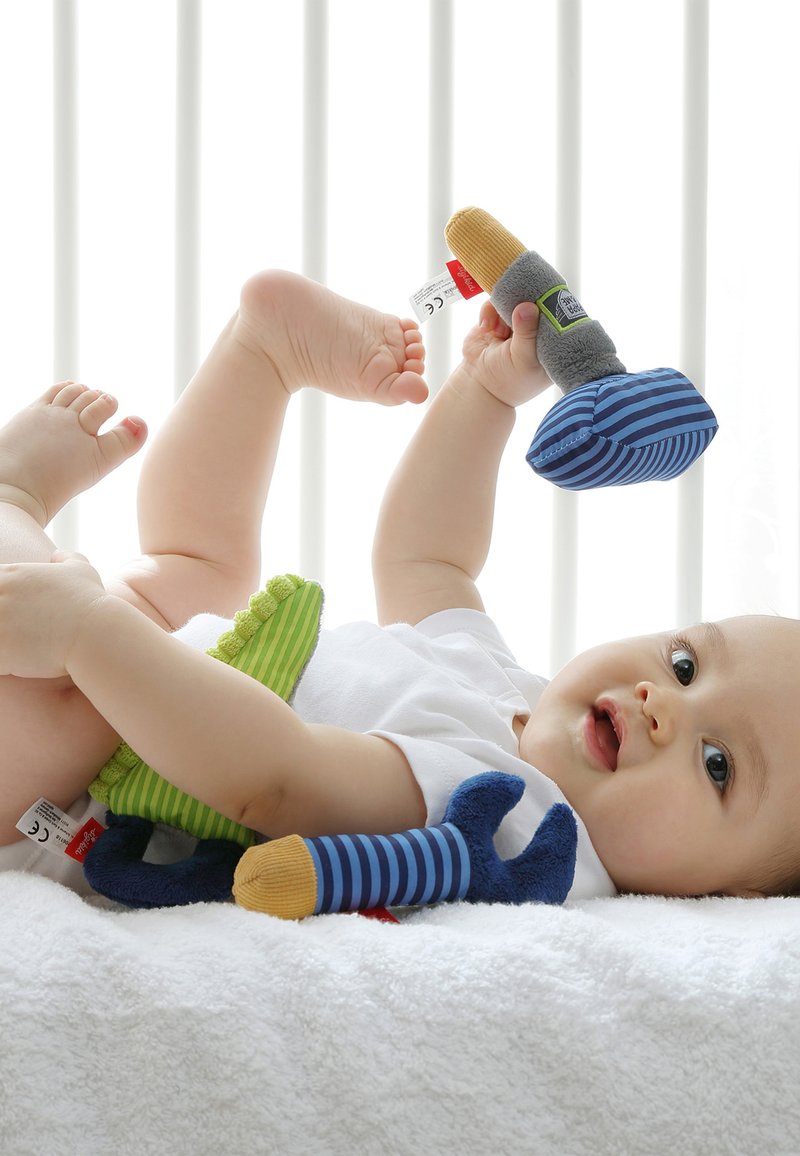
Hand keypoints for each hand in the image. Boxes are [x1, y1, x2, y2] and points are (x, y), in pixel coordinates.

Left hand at [0, 550, 106, 678]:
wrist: (95, 634)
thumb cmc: (90, 604)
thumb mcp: (81, 570)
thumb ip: (65, 558)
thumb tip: (58, 555)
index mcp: (10, 574)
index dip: (1, 599)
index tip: (11, 613)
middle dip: (0, 620)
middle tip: (13, 633)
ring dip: (0, 641)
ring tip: (15, 648)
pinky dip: (1, 663)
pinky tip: (14, 664)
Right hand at [460, 300, 551, 407]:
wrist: (477, 386)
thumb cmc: (508, 380)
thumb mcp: (522, 360)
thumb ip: (526, 334)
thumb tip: (527, 306)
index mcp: (552, 340)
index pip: (560, 315)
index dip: (553, 304)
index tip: (545, 299)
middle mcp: (536, 328)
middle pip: (537, 300)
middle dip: (526, 301)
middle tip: (519, 306)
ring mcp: (516, 321)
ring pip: (513, 298)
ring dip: (503, 311)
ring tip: (500, 332)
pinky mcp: (496, 317)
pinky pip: (493, 302)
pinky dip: (489, 312)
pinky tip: (488, 329)